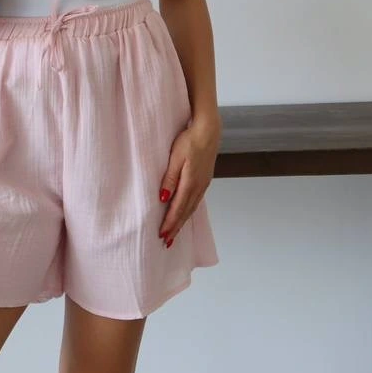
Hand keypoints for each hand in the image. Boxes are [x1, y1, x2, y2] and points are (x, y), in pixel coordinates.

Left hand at [158, 115, 221, 245]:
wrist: (209, 131)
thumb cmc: (189, 141)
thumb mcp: (175, 158)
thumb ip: (169, 178)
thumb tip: (163, 199)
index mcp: (190, 183)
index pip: (178, 208)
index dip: (170, 223)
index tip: (162, 235)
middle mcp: (199, 187)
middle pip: (186, 212)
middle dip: (176, 227)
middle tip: (167, 242)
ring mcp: (204, 184)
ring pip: (192, 208)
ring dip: (183, 221)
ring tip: (175, 233)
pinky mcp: (205, 180)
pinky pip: (196, 201)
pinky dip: (189, 211)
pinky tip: (186, 214)